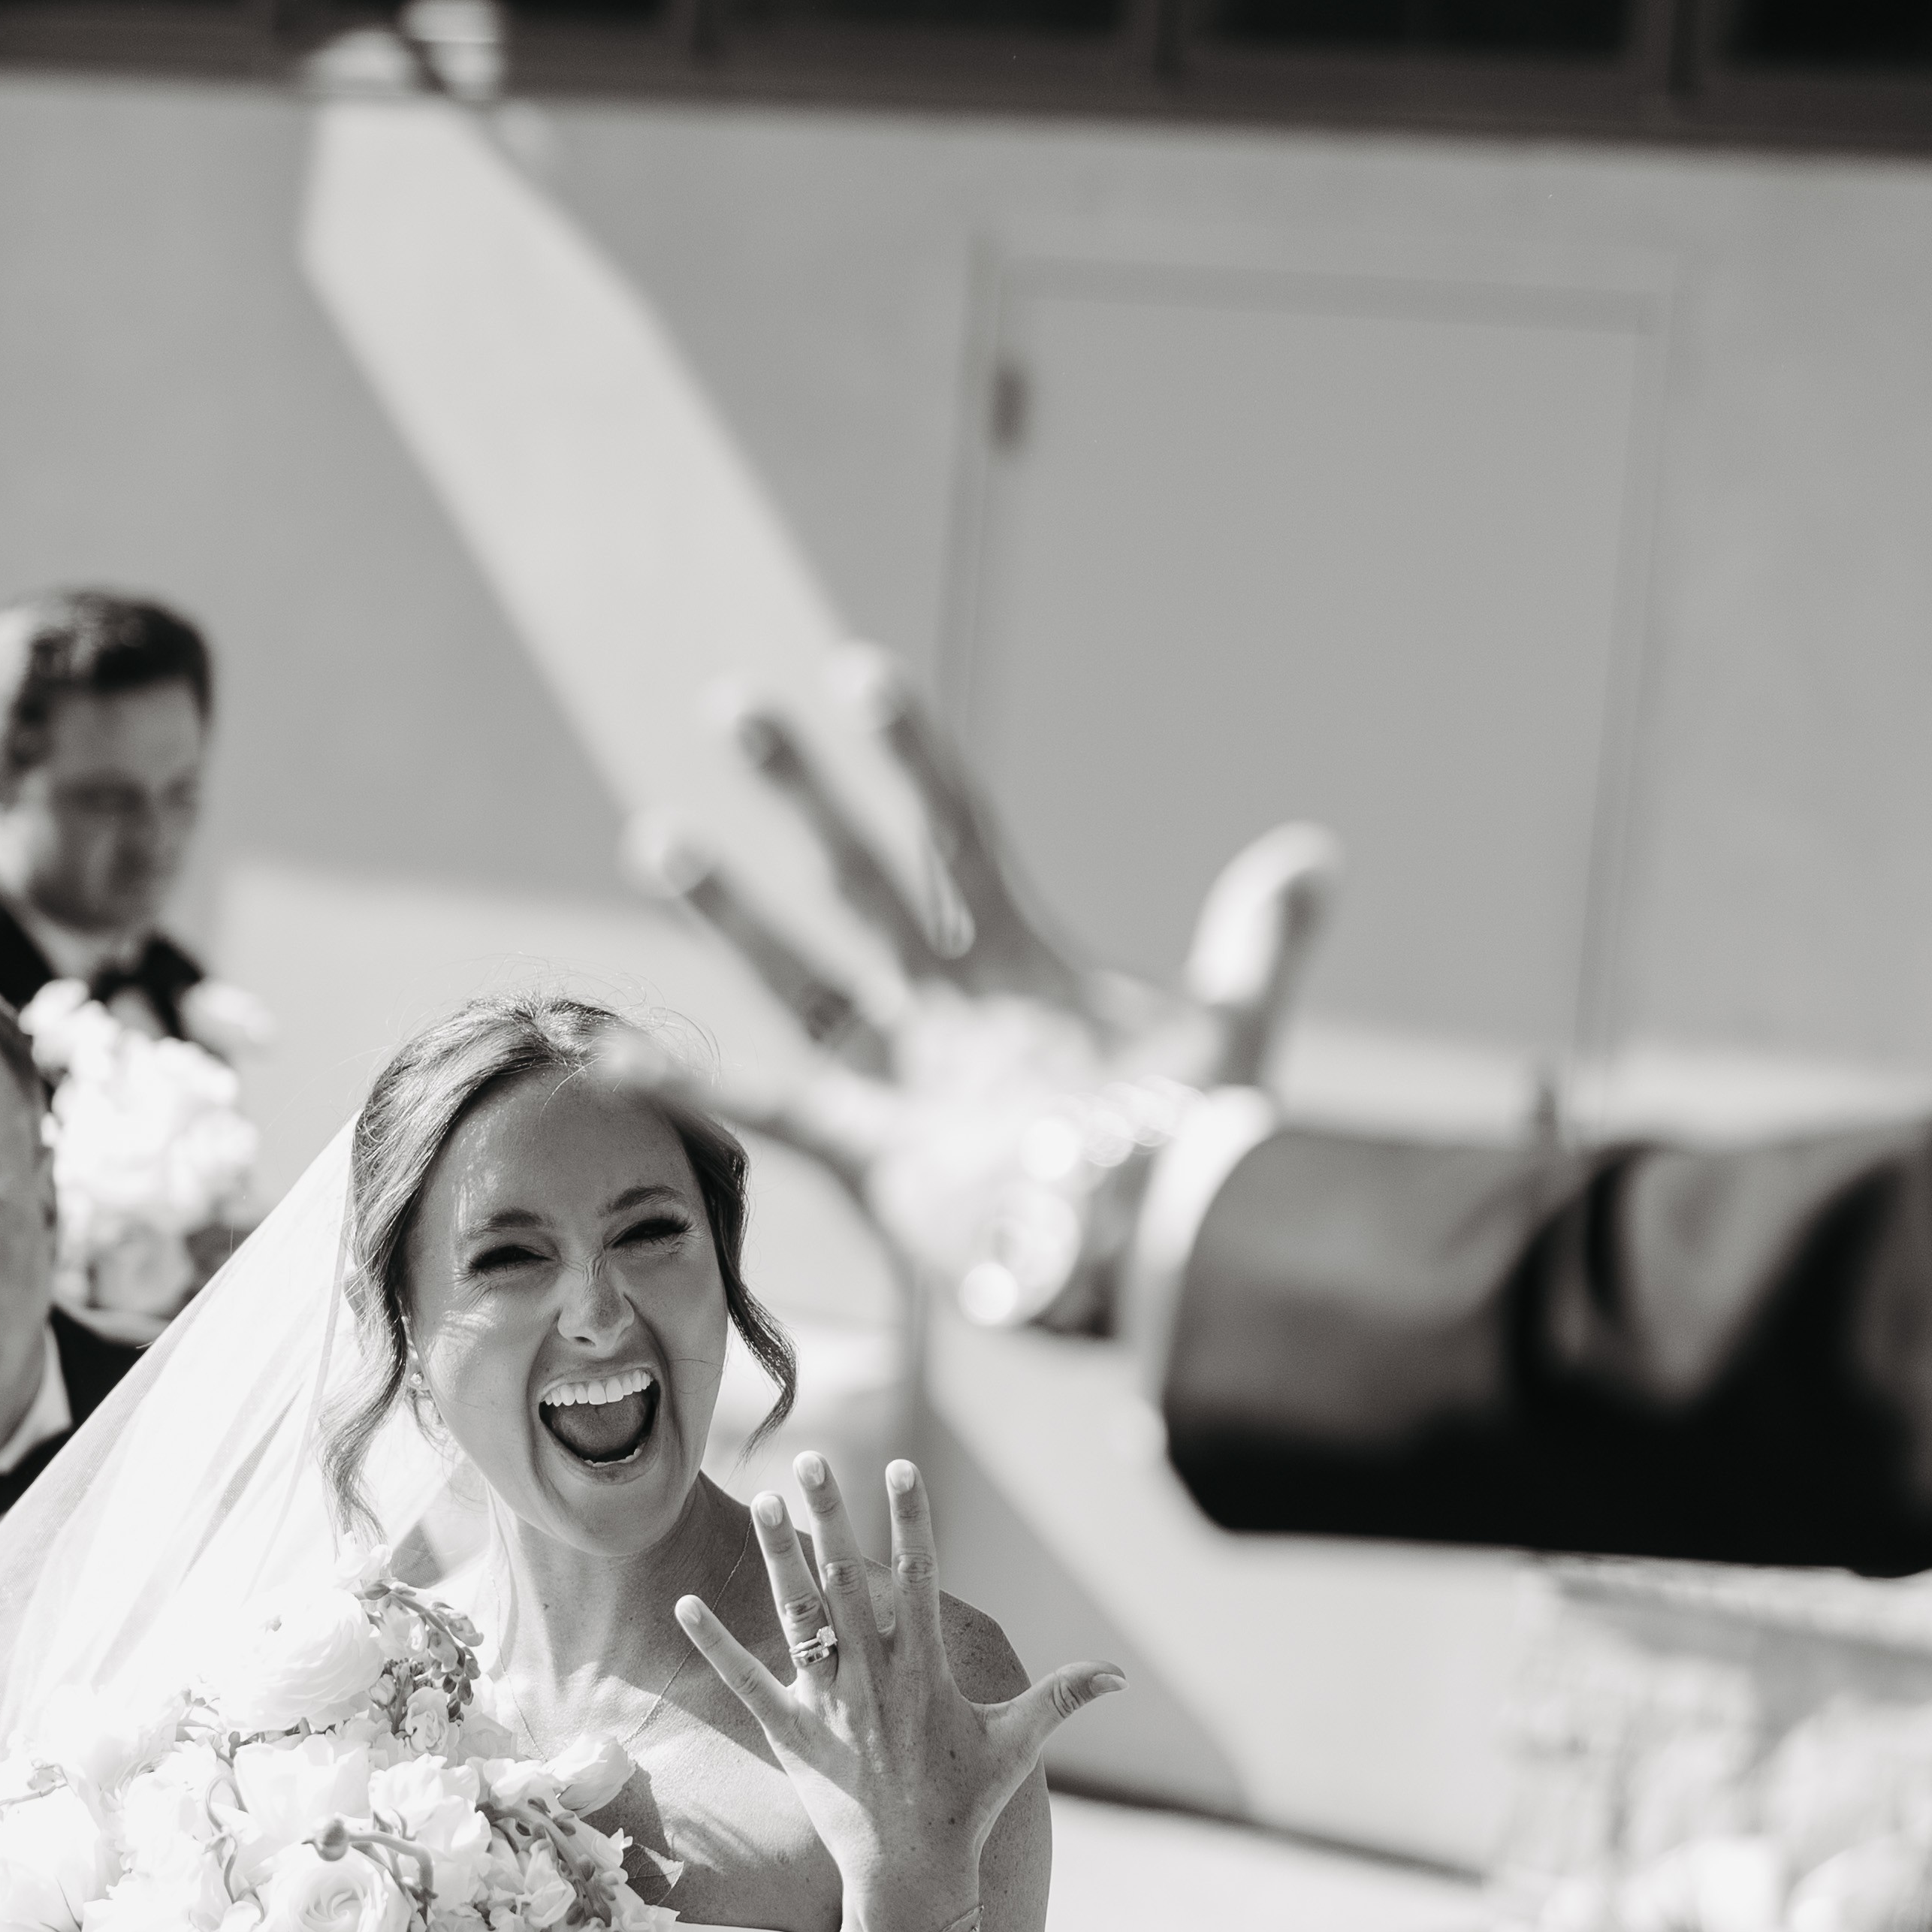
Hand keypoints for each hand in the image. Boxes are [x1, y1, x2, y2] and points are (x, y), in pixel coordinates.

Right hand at [628, 651, 1337, 1331]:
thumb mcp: (1229, 1028)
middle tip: (733, 706)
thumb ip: (1256, 940)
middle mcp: (950, 1012)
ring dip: (735, 910)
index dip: (913, 756)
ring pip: (802, 974)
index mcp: (1021, 968)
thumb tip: (1311, 852)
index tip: (859, 674)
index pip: (956, 835)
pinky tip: (620, 1055)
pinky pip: (771, 1109)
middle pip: (864, 877)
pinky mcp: (877, 1155)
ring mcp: (906, 1079)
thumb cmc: (1191, 1151)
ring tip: (660, 835)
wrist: (1158, 1257)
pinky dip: (694, 1087)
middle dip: (802, 795)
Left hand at [677, 1451, 1116, 1916]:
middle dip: (828, 1515)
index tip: (900, 1467)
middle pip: (846, 1579)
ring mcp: (828, 1703)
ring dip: (776, 1557)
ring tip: (761, 1501)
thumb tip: (1122, 1673)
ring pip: (797, 1616)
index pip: (918, 1575)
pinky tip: (685, 1604)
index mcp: (924, 1668)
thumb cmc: (965, 1804)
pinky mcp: (789, 1733)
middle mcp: (873, 1677)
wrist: (911, 1874)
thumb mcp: (1017, 1745)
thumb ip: (1063, 1697)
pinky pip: (746, 1681)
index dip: (909, 1519)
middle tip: (810, 1458)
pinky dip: (715, 1644)